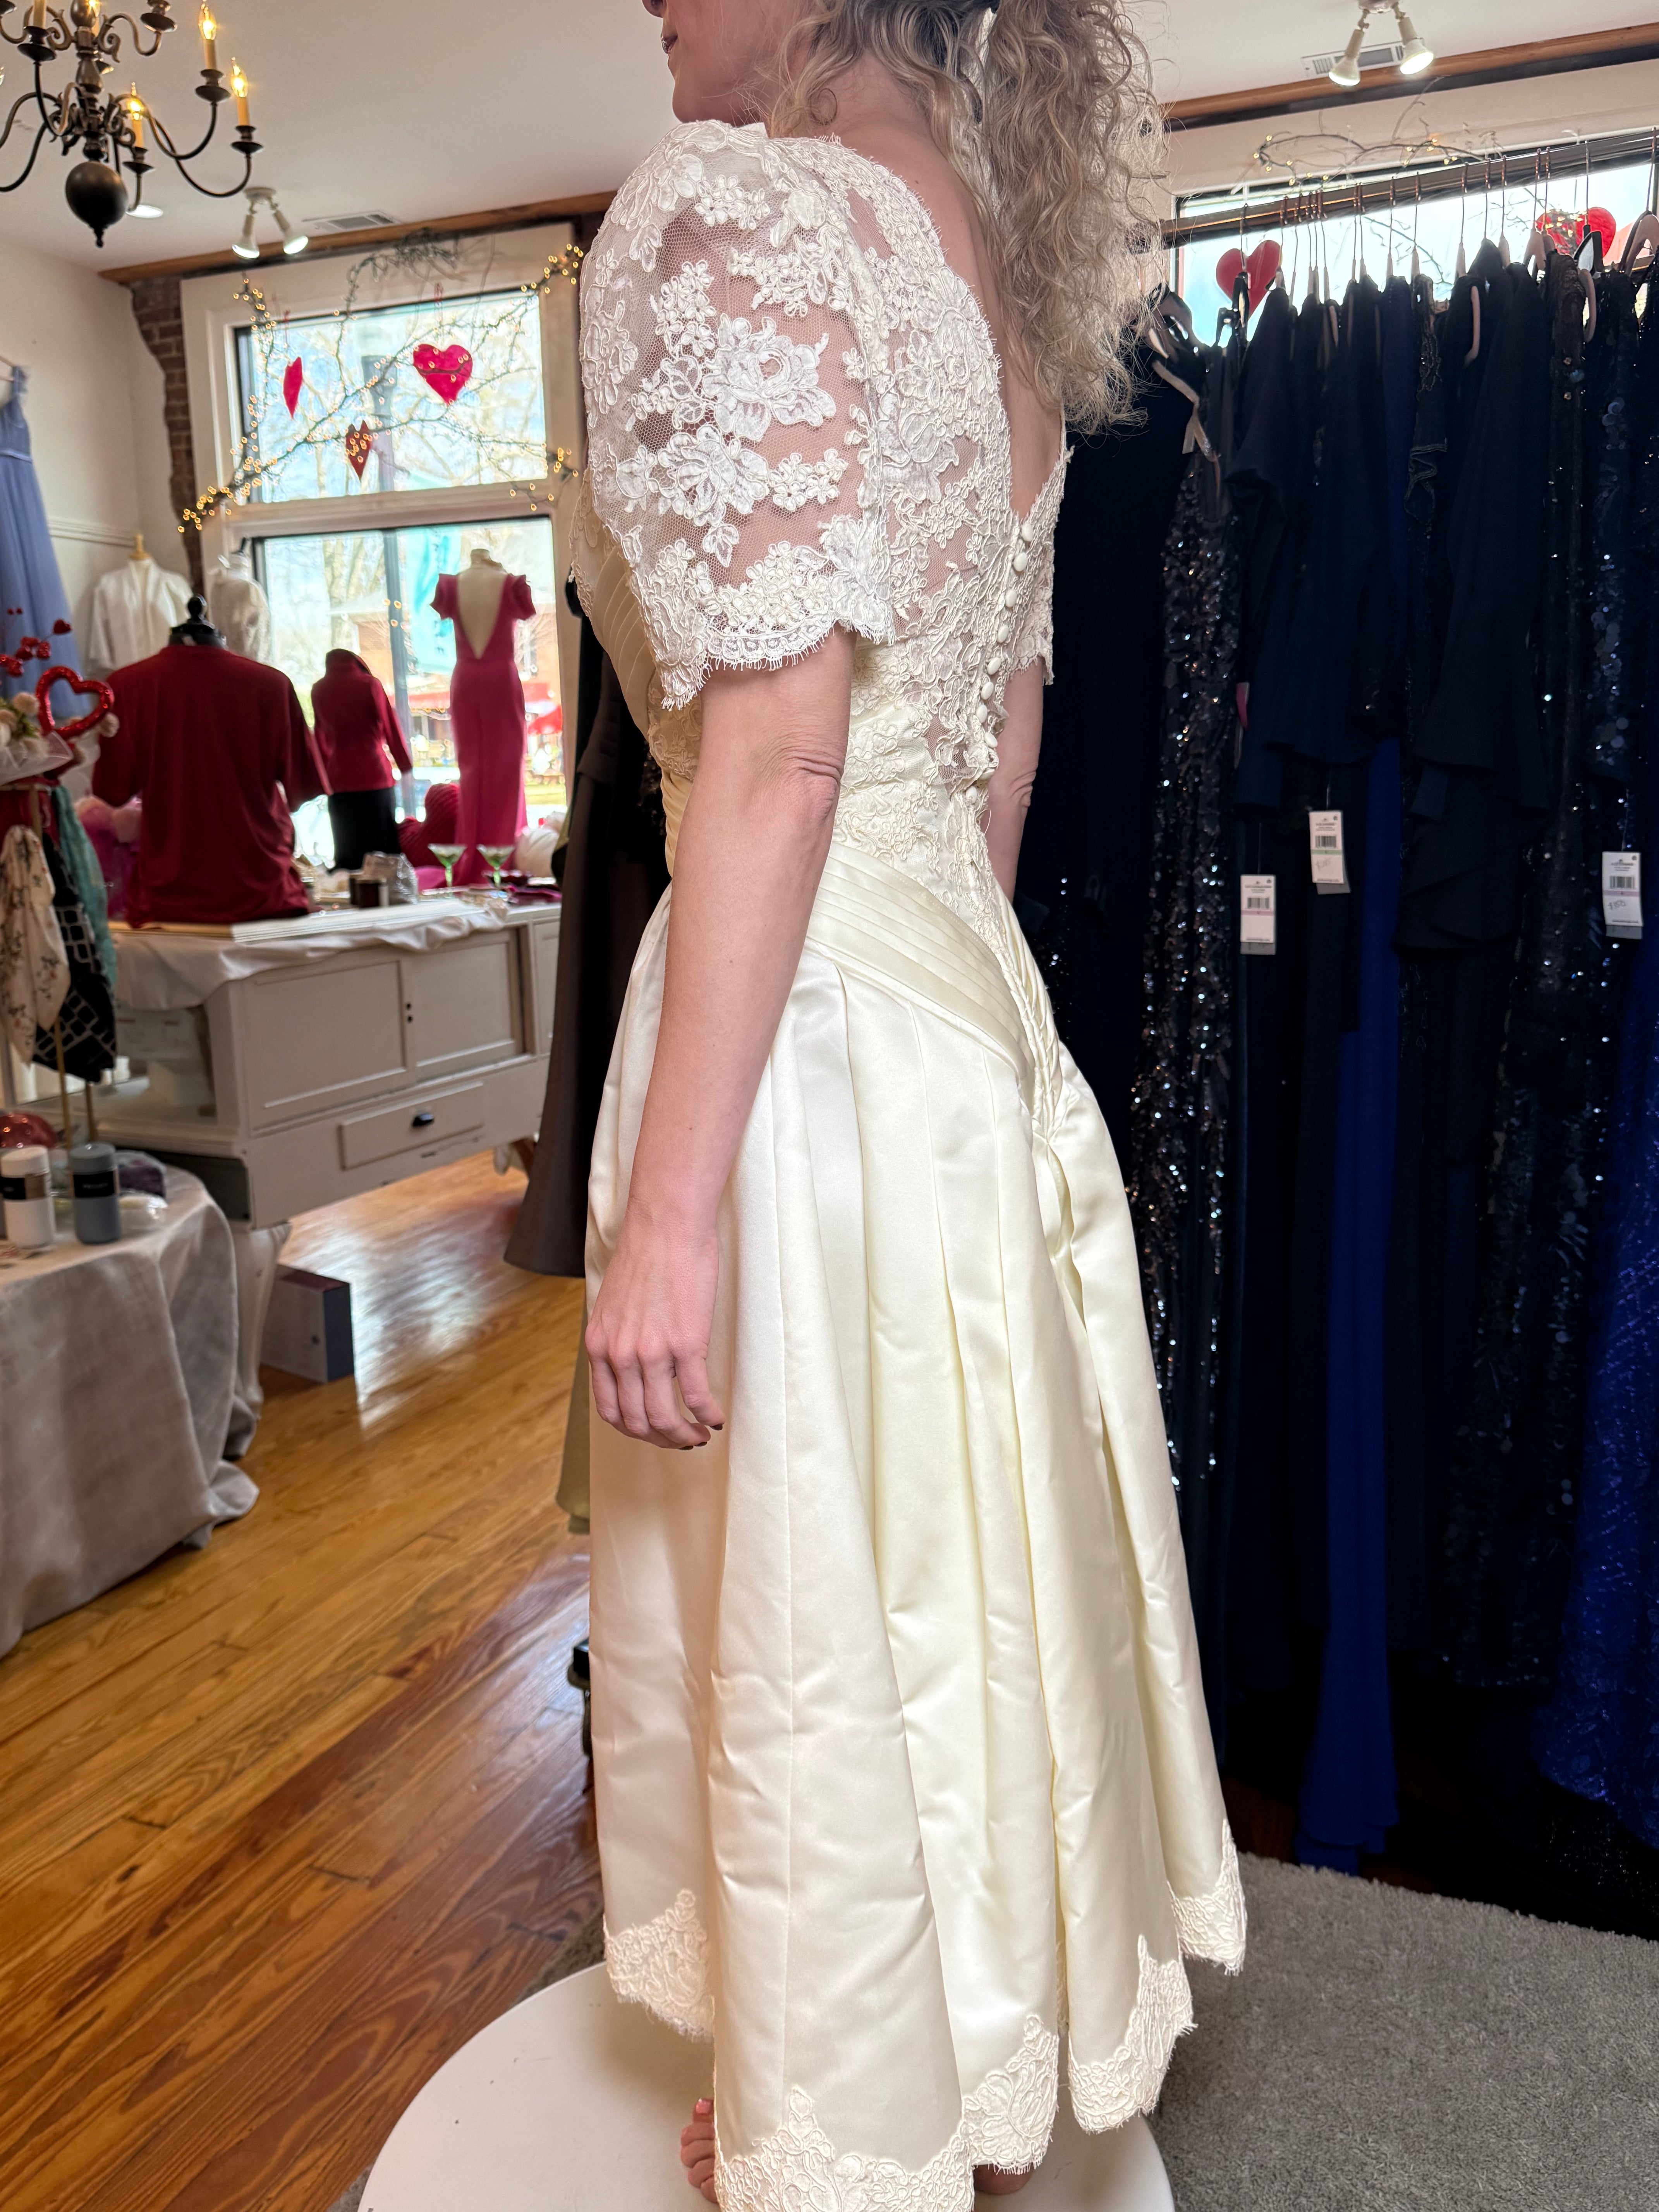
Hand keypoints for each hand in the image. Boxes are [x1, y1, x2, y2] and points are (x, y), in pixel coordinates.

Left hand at [586, 1202, 725, 1449]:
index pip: (608, 1410)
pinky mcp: (685, 1344)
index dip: (633, 1430)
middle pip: (636, 1422)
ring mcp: (651, 1352)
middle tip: (682, 1440)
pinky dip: (707, 1414)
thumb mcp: (613, 1306)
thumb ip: (617, 1339)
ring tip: (700, 1434)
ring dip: (685, 1434)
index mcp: (599, 1346)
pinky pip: (695, 1396)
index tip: (653, 1432)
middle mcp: (620, 1355)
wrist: (665, 1226)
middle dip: (661, 1440)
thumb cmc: (645, 1257)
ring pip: (664, 1417)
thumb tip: (634, 1368)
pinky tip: (716, 1417)